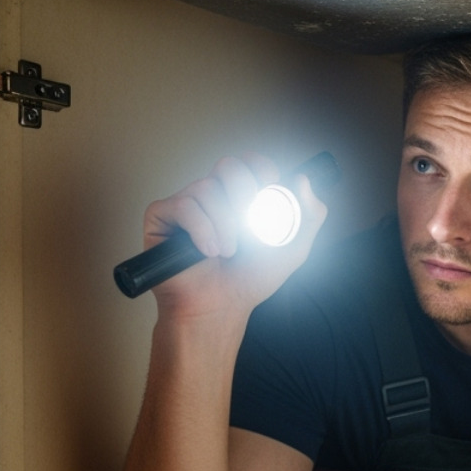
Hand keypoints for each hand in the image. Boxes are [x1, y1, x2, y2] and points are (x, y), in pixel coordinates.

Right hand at [141, 154, 326, 320]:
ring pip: (206, 188)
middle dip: (244, 192)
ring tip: (228, 252)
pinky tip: (207, 252)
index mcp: (241, 196)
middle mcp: (213, 195)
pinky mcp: (162, 217)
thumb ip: (308, 215)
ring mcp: (187, 204)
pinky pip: (182, 206)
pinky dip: (201, 229)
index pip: (249, 162)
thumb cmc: (250, 281)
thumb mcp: (292, 249)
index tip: (270, 188)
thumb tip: (302, 178)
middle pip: (227, 166)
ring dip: (224, 224)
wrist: (221, 308)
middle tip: (250, 225)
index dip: (260, 168)